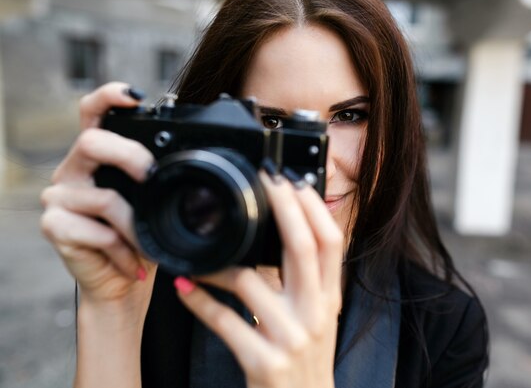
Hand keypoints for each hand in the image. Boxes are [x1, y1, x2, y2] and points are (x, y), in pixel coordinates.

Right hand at [40, 82, 156, 311]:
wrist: (122, 282)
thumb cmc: (140, 237)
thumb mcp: (153, 201)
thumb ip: (157, 176)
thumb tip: (194, 156)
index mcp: (97, 156)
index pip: (92, 113)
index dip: (108, 97)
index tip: (135, 97)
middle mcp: (74, 170)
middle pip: (91, 142)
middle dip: (129, 156)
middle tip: (151, 175)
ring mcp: (59, 197)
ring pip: (103, 197)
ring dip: (135, 225)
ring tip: (146, 243)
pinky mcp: (54, 226)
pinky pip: (99, 232)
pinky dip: (124, 251)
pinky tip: (132, 263)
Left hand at [174, 170, 343, 387]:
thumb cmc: (304, 361)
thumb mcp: (317, 318)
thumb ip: (306, 281)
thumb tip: (289, 234)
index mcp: (328, 299)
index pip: (331, 244)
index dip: (314, 209)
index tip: (294, 181)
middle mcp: (314, 315)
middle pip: (302, 250)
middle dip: (284, 209)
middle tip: (264, 181)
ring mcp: (290, 339)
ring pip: (250, 282)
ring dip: (218, 264)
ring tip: (199, 258)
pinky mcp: (263, 363)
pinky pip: (224, 321)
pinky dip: (199, 301)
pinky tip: (185, 288)